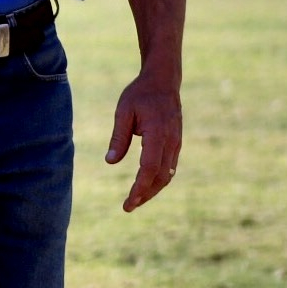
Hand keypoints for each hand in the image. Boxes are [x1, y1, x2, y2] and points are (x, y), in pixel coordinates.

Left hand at [106, 72, 181, 211]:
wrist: (163, 81)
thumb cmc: (140, 94)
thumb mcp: (123, 111)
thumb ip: (118, 137)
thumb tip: (110, 161)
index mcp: (158, 134)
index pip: (149, 168)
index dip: (139, 188)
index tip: (128, 201)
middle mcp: (171, 142)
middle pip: (160, 177)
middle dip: (145, 195)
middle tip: (128, 207)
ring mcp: (176, 143)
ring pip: (167, 175)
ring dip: (152, 190)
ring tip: (135, 200)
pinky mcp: (176, 143)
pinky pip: (169, 167)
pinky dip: (158, 180)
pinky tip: (146, 185)